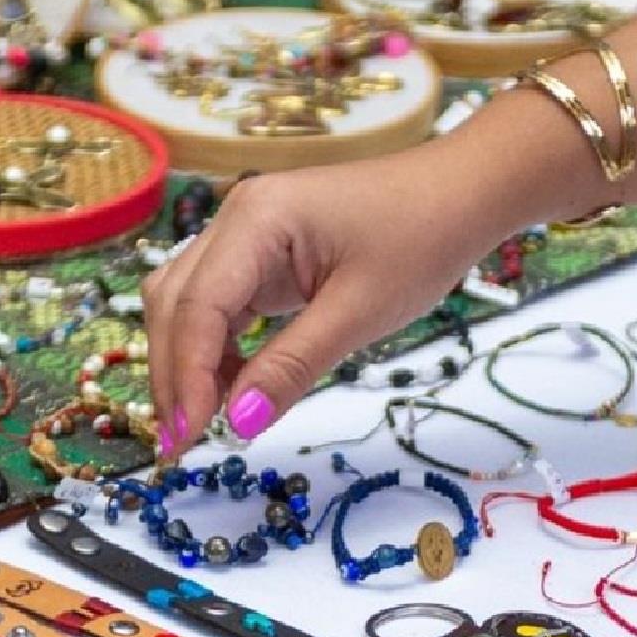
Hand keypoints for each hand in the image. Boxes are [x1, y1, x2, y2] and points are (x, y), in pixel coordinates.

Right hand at [140, 150, 511, 454]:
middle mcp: (234, 219)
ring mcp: (241, 233)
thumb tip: (239, 424)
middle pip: (175, 305)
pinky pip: (214, 305)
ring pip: (184, 305)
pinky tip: (231, 388)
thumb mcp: (361, 312)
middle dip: (175, 375)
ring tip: (203, 422)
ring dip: (187, 364)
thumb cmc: (423, 239)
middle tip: (183, 443)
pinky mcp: (254, 251)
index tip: (189, 436)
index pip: (197, 307)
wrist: (462, 192)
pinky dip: (213, 350)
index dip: (186, 376)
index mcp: (257, 220)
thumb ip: (292, 367)